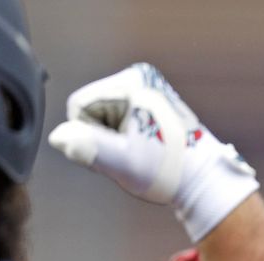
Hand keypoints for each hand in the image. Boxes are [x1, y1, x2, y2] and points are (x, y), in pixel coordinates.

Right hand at [49, 63, 258, 240]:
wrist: (203, 179)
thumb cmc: (168, 171)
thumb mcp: (123, 162)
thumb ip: (88, 148)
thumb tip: (59, 138)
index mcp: (130, 83)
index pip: (79, 107)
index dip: (90, 136)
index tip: (120, 152)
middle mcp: (138, 77)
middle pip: (91, 110)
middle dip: (103, 137)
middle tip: (132, 155)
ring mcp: (146, 87)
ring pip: (103, 116)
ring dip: (114, 139)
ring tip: (142, 153)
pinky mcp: (150, 100)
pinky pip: (119, 118)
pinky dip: (126, 137)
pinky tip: (145, 148)